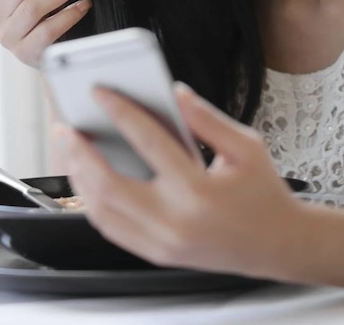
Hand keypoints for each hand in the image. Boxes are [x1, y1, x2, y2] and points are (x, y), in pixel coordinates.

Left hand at [57, 83, 301, 277]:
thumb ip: (207, 118)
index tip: (99, 91)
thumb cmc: (263, 194)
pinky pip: (111, 229)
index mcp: (199, 190)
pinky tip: (88, 177)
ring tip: (71, 149)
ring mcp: (162, 243)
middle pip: (108, 184)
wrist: (278, 245)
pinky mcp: (156, 253)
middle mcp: (175, 221)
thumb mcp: (247, 146)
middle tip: (65, 126)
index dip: (120, 111)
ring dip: (79, 177)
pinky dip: (94, 202)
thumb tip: (174, 91)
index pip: (148, 142)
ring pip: (102, 211)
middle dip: (80, 152)